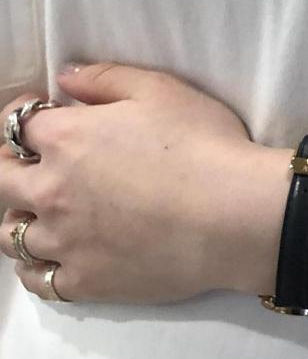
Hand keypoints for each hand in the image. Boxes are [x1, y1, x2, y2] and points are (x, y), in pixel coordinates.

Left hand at [1, 61, 265, 306]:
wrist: (234, 217)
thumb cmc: (203, 146)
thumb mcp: (161, 90)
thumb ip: (105, 79)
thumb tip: (65, 77)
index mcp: (65, 139)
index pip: (16, 124)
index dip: (24, 117)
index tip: (37, 117)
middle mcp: (51, 191)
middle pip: (0, 180)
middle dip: (7, 166)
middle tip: (28, 164)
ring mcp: (64, 241)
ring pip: (10, 234)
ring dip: (20, 217)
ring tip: (40, 213)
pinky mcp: (84, 281)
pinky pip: (36, 279)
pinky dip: (35, 267)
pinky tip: (51, 256)